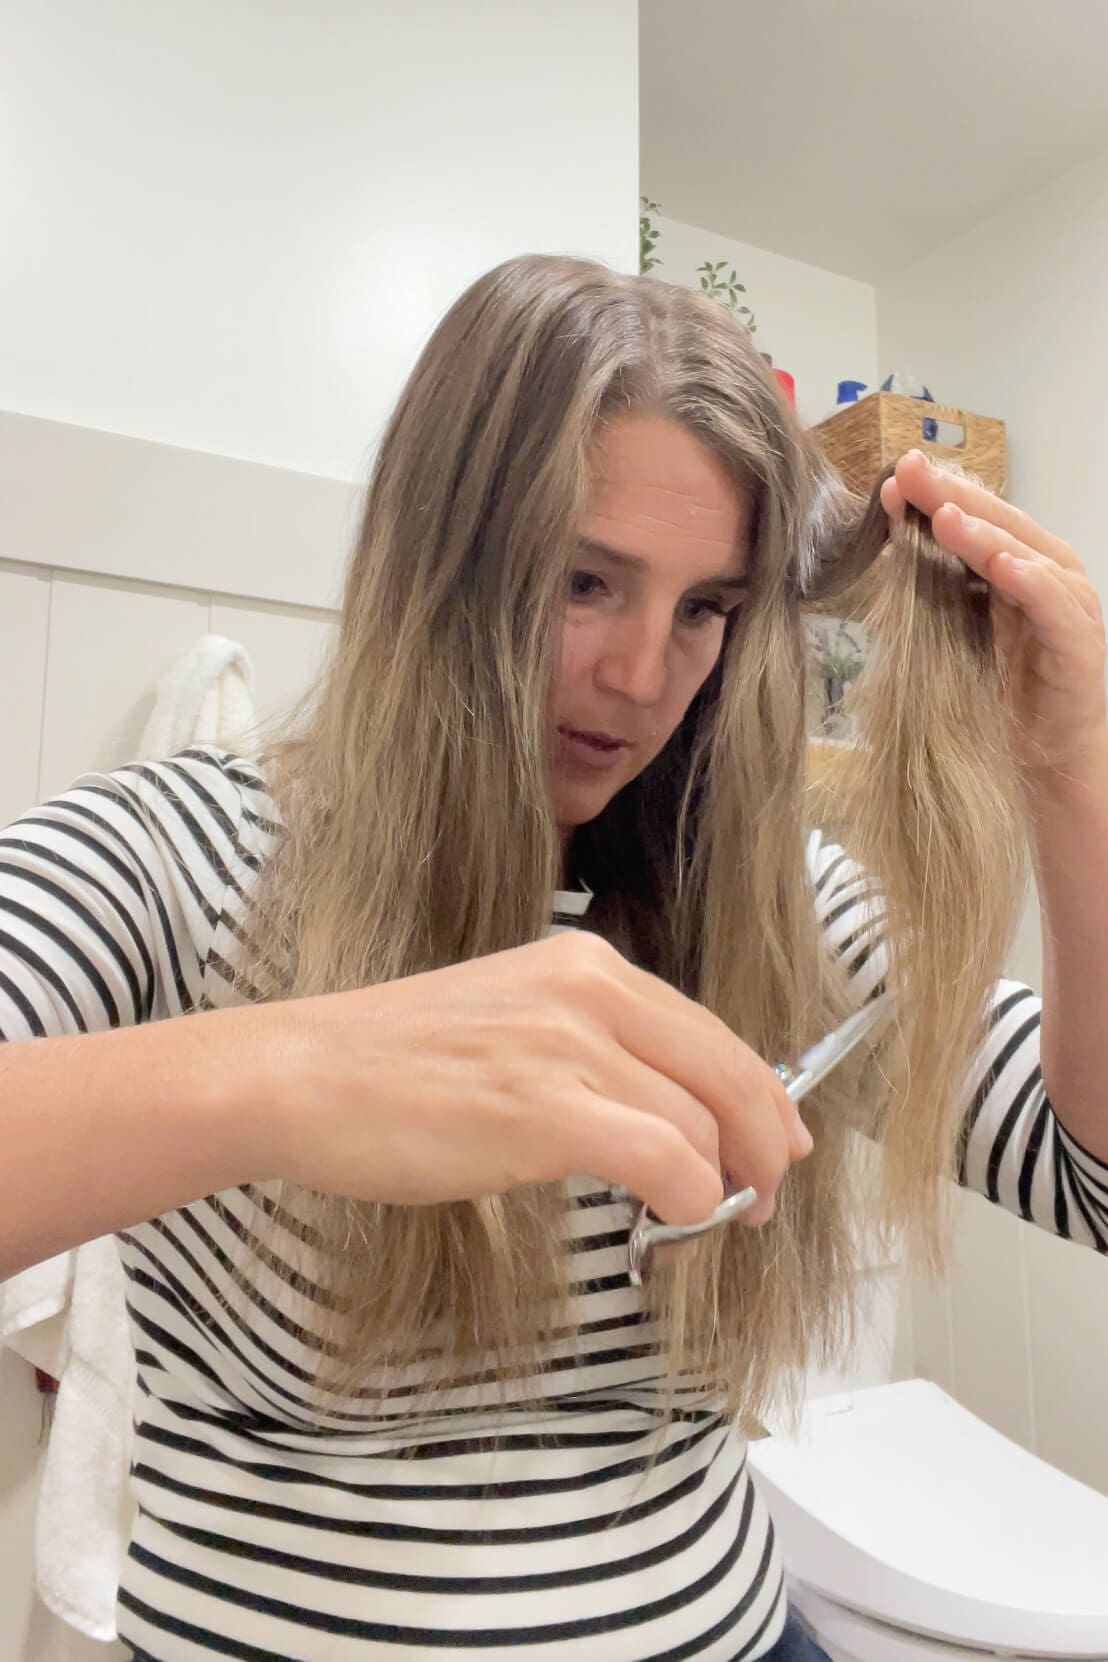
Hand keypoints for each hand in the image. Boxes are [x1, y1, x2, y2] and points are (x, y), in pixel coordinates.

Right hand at [264, 932, 812, 1227]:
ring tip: (707, 1221)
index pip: (708, 1031)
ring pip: (702, 1123)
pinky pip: (665, 1161)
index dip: (758, 1093)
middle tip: (768, 1194)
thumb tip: (657, 1111)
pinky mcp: (546, 1108)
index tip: (775, 1140)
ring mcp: (569, 1045)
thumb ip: (583, 1048)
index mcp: (584, 965)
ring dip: (724, 1184)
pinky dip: (689, 1201)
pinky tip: (673, 1224)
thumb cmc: (391, 1065)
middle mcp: (589, 989)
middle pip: (727, 1070)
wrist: (302, 1075)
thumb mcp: (506, 1022)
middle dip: (764, 1141)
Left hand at [881, 450, 1106, 777]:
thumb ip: (929, 587)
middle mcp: (1046, 578)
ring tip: (945, 517)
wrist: (1040, 768)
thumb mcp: (951, 633)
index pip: (975, 519)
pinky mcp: (1079, 647)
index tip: (893, 473)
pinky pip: (1055, 607)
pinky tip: (1003, 567)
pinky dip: (1031, 583)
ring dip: (985, 534)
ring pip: (1028, 556)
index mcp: (1014, 570)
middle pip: (1000, 524)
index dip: (936, 494)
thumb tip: (887, 541)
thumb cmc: (995, 699)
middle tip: (911, 472)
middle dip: (952, 497)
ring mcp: (1068, 610)